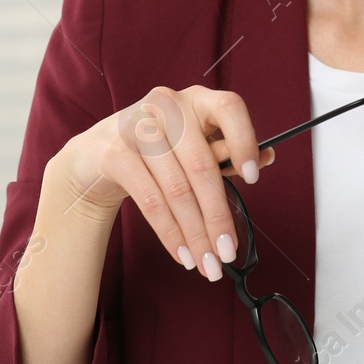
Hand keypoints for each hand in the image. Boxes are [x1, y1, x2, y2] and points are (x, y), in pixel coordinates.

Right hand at [48, 85, 276, 281]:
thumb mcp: (193, 146)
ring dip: (195, 234)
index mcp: (196, 100)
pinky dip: (169, 233)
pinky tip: (181, 254)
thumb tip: (268, 157)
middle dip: (217, 216)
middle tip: (228, 253)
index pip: (229, 107)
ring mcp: (137, 127)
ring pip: (176, 190)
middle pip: (201, 166)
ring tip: (207, 263)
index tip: (253, 179)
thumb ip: (226, 151)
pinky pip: (150, 201)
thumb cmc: (158, 151)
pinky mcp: (114, 153)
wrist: (95, 155)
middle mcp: (166, 106)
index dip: (245, 141)